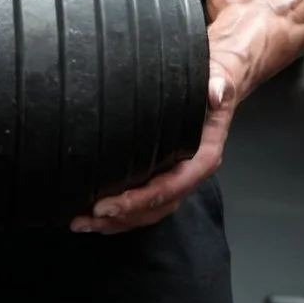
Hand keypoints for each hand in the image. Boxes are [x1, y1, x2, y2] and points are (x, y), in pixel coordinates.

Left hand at [71, 60, 236, 234]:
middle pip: (156, 207)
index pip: (172, 186)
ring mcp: (175, 176)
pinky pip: (144, 201)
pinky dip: (120, 213)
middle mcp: (190, 173)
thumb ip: (219, 86)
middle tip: (88, 218)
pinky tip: (96, 216)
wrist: (217, 84)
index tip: (111, 204)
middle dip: (122, 217)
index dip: (141, 199)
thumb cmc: (215, 83)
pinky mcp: (162, 173)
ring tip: (83, 223)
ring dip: (117, 221)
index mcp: (203, 156)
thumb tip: (214, 92)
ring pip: (148, 210)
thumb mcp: (220, 79)